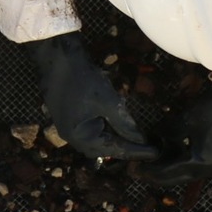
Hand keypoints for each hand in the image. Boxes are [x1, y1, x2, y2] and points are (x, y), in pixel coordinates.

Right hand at [24, 33, 156, 161]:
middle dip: (125, 147)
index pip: (113, 149)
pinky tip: (117, 124)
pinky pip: (90, 130)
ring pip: (97, 139)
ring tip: (136, 138)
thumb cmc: (83, 80)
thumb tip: (140, 139)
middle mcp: (72, 137)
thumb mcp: (108, 101)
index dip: (135, 150)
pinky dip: (106, 129)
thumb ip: (124, 123)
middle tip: (147, 146)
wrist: (57, 58)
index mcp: (80, 137)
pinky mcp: (68, 117)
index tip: (155, 153)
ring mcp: (68, 127)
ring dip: (115, 138)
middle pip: (103, 148)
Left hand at [138, 86, 211, 186]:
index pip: (168, 174)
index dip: (149, 172)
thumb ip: (168, 132)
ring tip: (154, 158)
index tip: (133, 169)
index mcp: (201, 164)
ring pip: (188, 170)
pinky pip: (198, 162)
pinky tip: (174, 148)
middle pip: (178, 177)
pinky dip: (184, 158)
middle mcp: (211, 169)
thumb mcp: (187, 120)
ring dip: (171, 165)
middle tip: (140, 169)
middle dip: (157, 173)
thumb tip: (154, 138)